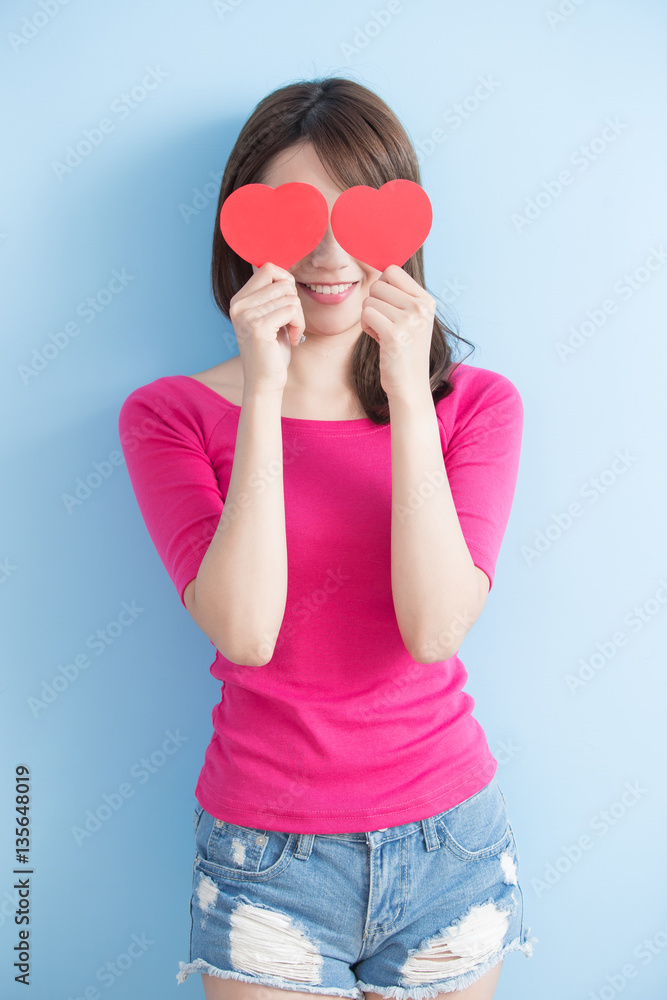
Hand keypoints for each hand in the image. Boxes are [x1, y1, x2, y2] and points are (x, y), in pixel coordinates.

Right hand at [229, 262, 304, 392]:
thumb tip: (283, 272)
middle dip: (295, 301)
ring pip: (290, 297)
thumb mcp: (269, 317)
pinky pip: (292, 311)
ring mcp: (247, 315)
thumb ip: (271, 295)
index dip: (286, 283)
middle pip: (283, 282)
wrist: (264, 381)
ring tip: (291, 332)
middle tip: (292, 322)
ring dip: (299, 316)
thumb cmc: (271, 351)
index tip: (287, 305)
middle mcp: (239, 304)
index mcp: (239, 299)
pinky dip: (299, 325)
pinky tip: (293, 339)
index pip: (268, 268)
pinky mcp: (258, 327)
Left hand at [360, 264, 436, 399]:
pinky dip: (366, 326)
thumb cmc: (405, 351)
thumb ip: (401, 296)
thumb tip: (381, 271)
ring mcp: (409, 321)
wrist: (410, 385)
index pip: (393, 270)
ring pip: (369, 300)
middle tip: (384, 322)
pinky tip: (378, 339)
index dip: (382, 286)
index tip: (387, 306)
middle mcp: (421, 308)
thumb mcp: (413, 319)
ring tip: (383, 332)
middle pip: (378, 284)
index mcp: (427, 301)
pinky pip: (366, 315)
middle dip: (374, 303)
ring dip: (369, 317)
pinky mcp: (394, 335)